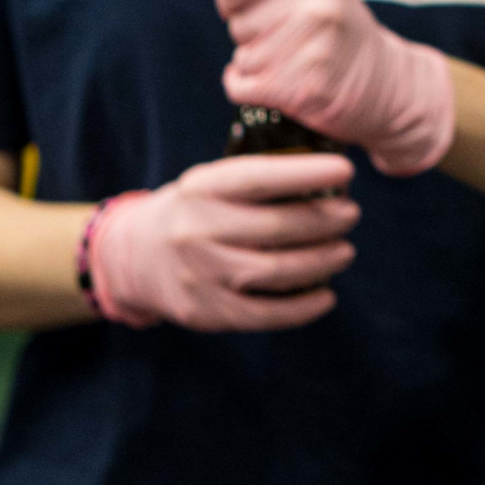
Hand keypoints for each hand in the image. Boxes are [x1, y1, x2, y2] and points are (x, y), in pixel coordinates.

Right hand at [87, 153, 358, 330]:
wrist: (133, 257)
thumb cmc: (192, 211)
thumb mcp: (210, 182)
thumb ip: (257, 179)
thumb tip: (328, 178)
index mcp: (201, 188)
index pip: (260, 177)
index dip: (307, 173)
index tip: (346, 170)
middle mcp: (196, 229)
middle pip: (277, 227)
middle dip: (326, 221)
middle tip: (351, 215)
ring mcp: (200, 274)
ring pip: (276, 271)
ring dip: (321, 262)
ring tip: (344, 251)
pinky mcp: (206, 311)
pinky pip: (265, 314)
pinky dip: (303, 308)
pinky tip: (326, 296)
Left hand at [210, 0, 456, 177]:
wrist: (387, 83)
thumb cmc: (339, 24)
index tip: (257, 6)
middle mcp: (317, 8)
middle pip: (236, 24)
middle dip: (252, 32)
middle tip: (290, 37)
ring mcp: (313, 52)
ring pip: (240, 58)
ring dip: (257, 63)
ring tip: (294, 59)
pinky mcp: (303, 91)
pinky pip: (239, 86)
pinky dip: (250, 88)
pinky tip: (282, 82)